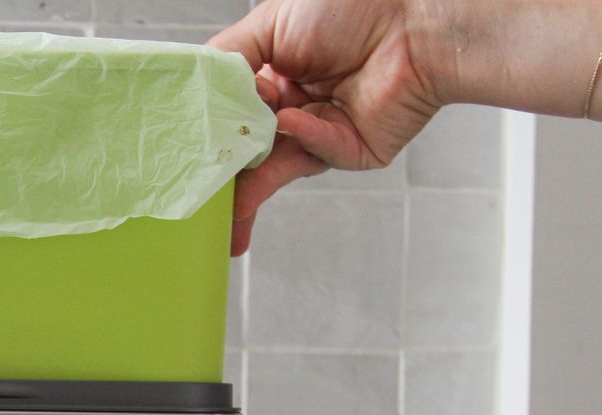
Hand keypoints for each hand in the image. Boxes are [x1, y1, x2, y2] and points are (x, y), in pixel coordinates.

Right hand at [210, 0, 444, 254]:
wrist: (418, 17)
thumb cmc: (352, 7)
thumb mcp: (270, 23)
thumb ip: (227, 60)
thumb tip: (195, 96)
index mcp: (275, 75)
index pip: (231, 114)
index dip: (209, 132)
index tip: (183, 152)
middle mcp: (296, 106)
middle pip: (249, 152)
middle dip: (225, 178)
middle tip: (197, 201)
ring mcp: (323, 132)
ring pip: (278, 167)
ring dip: (252, 185)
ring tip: (228, 208)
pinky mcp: (353, 150)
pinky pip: (319, 152)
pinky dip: (304, 136)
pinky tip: (292, 119)